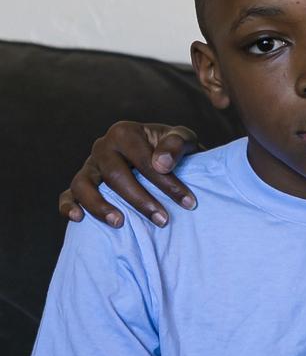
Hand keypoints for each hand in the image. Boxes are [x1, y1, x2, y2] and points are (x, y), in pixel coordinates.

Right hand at [58, 122, 198, 227]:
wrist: (161, 158)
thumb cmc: (172, 150)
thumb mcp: (183, 139)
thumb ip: (176, 144)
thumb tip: (161, 164)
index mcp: (125, 133)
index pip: (143, 160)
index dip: (166, 182)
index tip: (187, 202)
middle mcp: (103, 147)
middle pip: (115, 175)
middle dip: (140, 200)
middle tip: (162, 220)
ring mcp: (89, 166)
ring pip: (84, 185)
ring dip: (100, 206)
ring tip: (120, 223)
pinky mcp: (82, 183)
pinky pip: (68, 195)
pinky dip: (67, 206)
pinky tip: (78, 219)